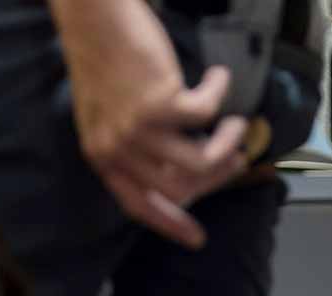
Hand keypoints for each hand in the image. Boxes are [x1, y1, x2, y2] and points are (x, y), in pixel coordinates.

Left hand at [50, 0, 247, 245]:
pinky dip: (219, 94)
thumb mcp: (108, 113)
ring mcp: (138, 129)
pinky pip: (207, 114)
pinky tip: (219, 78)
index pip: (139, 206)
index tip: (197, 238)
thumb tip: (177, 168)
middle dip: (215, 178)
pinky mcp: (160, 103)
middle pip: (179, 188)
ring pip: (200, 162)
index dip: (170, 224)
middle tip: (236, 161)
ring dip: (227, 144)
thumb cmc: (105, 57)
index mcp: (102, 157)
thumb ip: (132, 146)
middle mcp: (118, 150)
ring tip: (237, 126)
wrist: (94, 14)